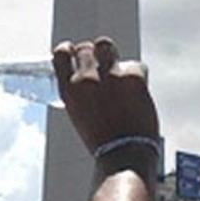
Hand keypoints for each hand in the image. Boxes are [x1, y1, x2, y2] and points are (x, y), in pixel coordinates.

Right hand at [51, 37, 159, 156]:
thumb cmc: (103, 140)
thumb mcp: (79, 114)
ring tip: (117, 70)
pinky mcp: (132, 78)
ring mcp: (109, 77)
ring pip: (106, 46)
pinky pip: (135, 65)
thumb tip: (89, 77)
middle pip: (86, 48)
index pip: (62, 54)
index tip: (74, 52)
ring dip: (111, 54)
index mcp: (69, 90)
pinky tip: (137, 91)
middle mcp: (86, 79)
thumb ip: (81, 92)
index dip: (70, 50)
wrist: (124, 155)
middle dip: (94, 54)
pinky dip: (137, 75)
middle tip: (103, 65)